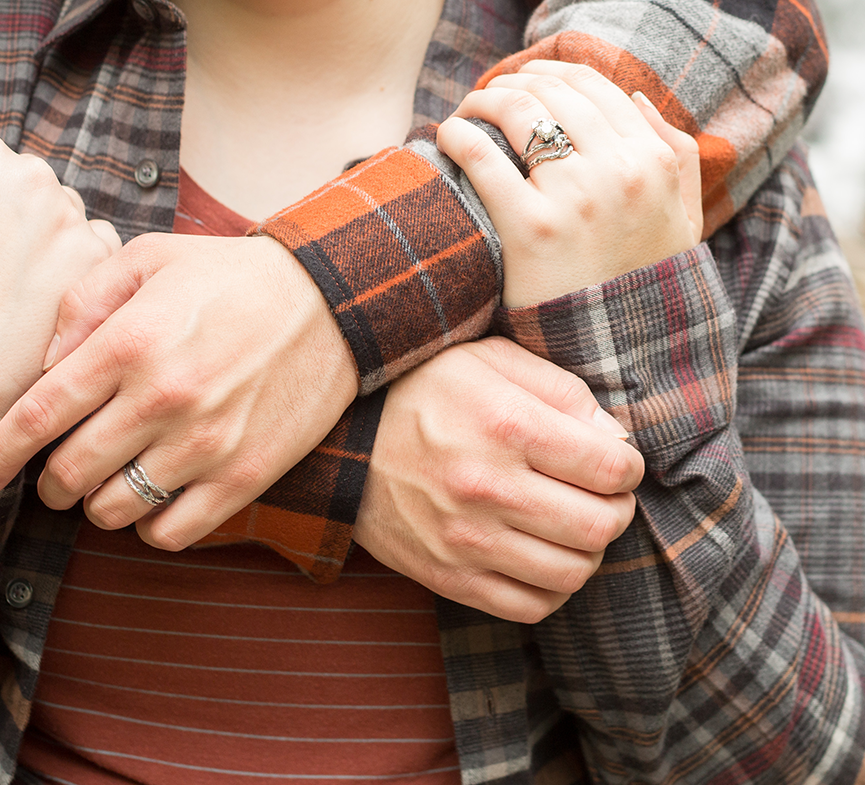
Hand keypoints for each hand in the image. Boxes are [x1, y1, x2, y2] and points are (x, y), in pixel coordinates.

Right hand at [0, 115, 118, 457]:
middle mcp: (33, 177)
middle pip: (33, 186)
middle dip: (15, 219)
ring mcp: (70, 219)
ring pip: (67, 216)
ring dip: (49, 242)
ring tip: (11, 290)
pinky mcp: (96, 263)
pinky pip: (99, 249)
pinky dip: (79, 269)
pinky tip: (43, 298)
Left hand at [0, 232, 357, 549]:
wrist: (331, 303)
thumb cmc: (230, 279)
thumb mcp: (150, 260)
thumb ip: (83, 303)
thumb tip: (43, 365)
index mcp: (130, 344)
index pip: (40, 416)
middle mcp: (163, 400)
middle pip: (69, 473)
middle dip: (49, 481)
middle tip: (57, 471)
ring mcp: (206, 446)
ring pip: (113, 511)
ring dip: (97, 503)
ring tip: (110, 480)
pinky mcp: (244, 477)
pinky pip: (170, 534)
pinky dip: (148, 526)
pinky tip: (153, 497)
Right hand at [355, 337, 641, 622]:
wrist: (339, 439)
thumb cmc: (423, 389)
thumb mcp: (488, 359)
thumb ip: (561, 390)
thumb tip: (618, 439)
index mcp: (506, 424)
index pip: (612, 467)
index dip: (628, 465)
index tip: (614, 460)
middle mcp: (487, 487)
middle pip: (600, 525)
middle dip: (616, 510)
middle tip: (601, 495)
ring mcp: (465, 539)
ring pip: (572, 572)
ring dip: (587, 551)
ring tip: (571, 526)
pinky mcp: (446, 576)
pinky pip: (529, 606)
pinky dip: (552, 589)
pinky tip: (541, 557)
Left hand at [437, 60, 702, 306]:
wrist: (623, 352)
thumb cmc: (644, 283)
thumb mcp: (683, 218)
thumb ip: (675, 154)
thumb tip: (635, 98)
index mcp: (652, 161)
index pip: (594, 86)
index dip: (551, 72)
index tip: (525, 80)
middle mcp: (617, 171)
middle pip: (551, 92)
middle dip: (513, 82)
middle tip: (489, 95)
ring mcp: (573, 199)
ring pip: (518, 112)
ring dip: (484, 99)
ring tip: (469, 111)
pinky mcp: (528, 229)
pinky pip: (482, 158)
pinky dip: (458, 134)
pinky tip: (448, 136)